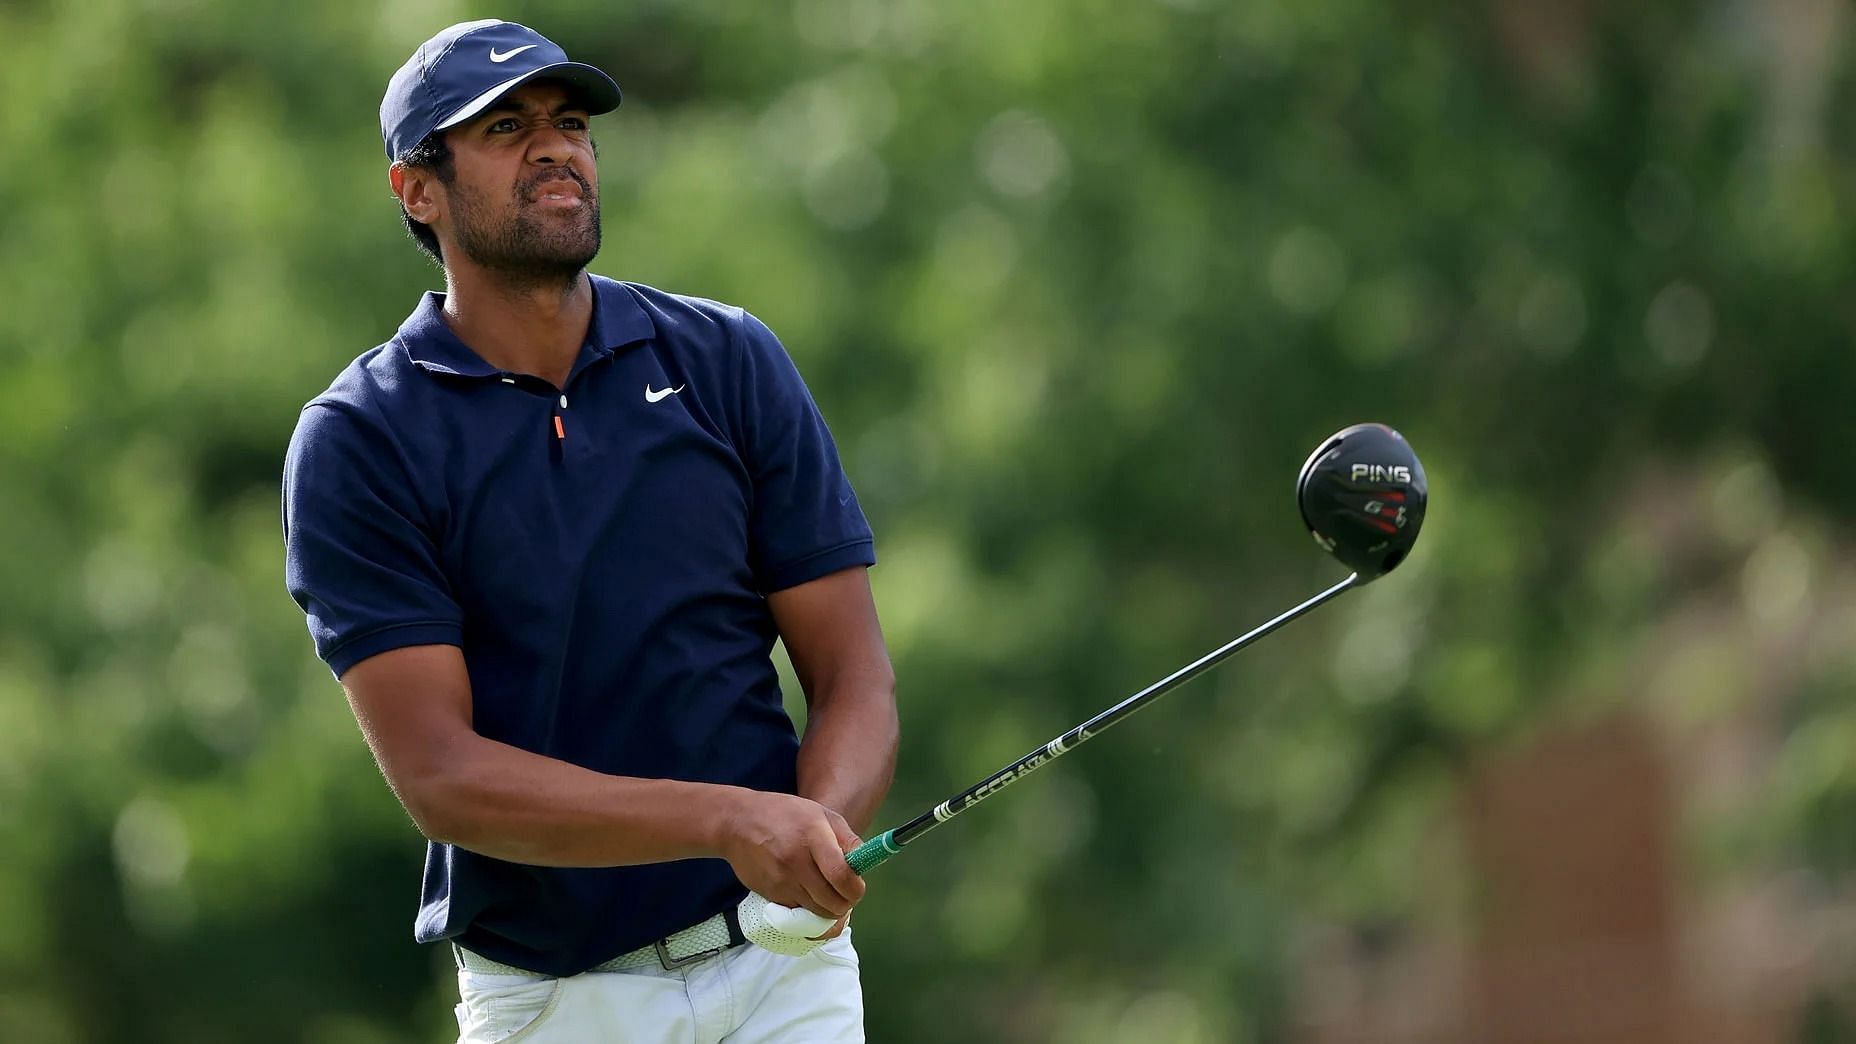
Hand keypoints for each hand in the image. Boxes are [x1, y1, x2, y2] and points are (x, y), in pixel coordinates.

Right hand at [716, 790, 864, 921]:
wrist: (736, 823)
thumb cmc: (784, 814)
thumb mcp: (820, 814)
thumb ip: (846, 839)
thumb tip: (866, 863)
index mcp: (813, 836)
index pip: (841, 875)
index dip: (855, 889)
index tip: (857, 887)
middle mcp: (796, 862)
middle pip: (832, 902)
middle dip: (845, 903)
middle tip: (844, 893)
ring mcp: (781, 881)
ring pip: (816, 913)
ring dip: (828, 910)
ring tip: (828, 894)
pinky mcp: (769, 895)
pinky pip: (798, 913)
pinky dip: (807, 909)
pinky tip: (806, 893)